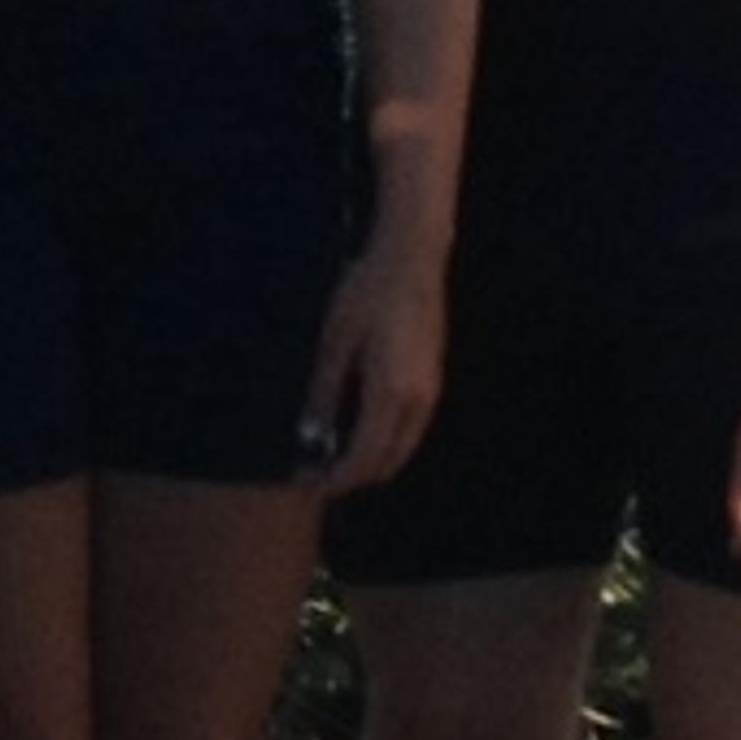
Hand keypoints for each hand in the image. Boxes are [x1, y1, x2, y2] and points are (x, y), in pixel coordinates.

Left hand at [301, 233, 444, 493]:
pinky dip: (385, 440)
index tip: (307, 482)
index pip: (363, 458)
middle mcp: (418, 401)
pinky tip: (357, 426)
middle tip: (316, 473)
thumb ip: (324, 392)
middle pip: (388, 462)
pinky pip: (411, 427)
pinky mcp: (433, 377)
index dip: (335, 478)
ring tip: (332, 453)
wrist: (411, 256)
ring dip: (371, 460)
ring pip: (403, 447)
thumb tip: (310, 435)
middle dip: (353, 476)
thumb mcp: (334, 340)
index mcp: (390, 394)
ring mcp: (431, 390)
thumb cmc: (365, 293)